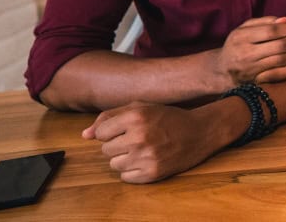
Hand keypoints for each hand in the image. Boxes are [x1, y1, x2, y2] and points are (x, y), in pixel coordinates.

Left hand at [84, 103, 225, 183]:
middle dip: (118, 145)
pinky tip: (147, 160)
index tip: (126, 129)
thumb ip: (109, 117)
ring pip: (114, 165)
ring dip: (124, 159)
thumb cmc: (167, 118)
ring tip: (143, 150)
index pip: (101, 133)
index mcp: (135, 117)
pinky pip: (125, 177)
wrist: (200, 132)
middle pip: (105, 150)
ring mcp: (146, 157)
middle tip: (138, 139)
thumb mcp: (141, 107)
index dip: (112, 132)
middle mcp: (139, 137)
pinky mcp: (152, 173)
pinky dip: (133, 170)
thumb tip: (85, 135)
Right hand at [212, 16, 285, 88]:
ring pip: (281, 60)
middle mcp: (246, 52)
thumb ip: (263, 22)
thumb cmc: (236, 45)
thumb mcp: (243, 29)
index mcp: (242, 36)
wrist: (221, 70)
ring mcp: (251, 69)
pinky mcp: (255, 81)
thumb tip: (285, 20)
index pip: (272, 30)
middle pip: (280, 45)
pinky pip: (276, 76)